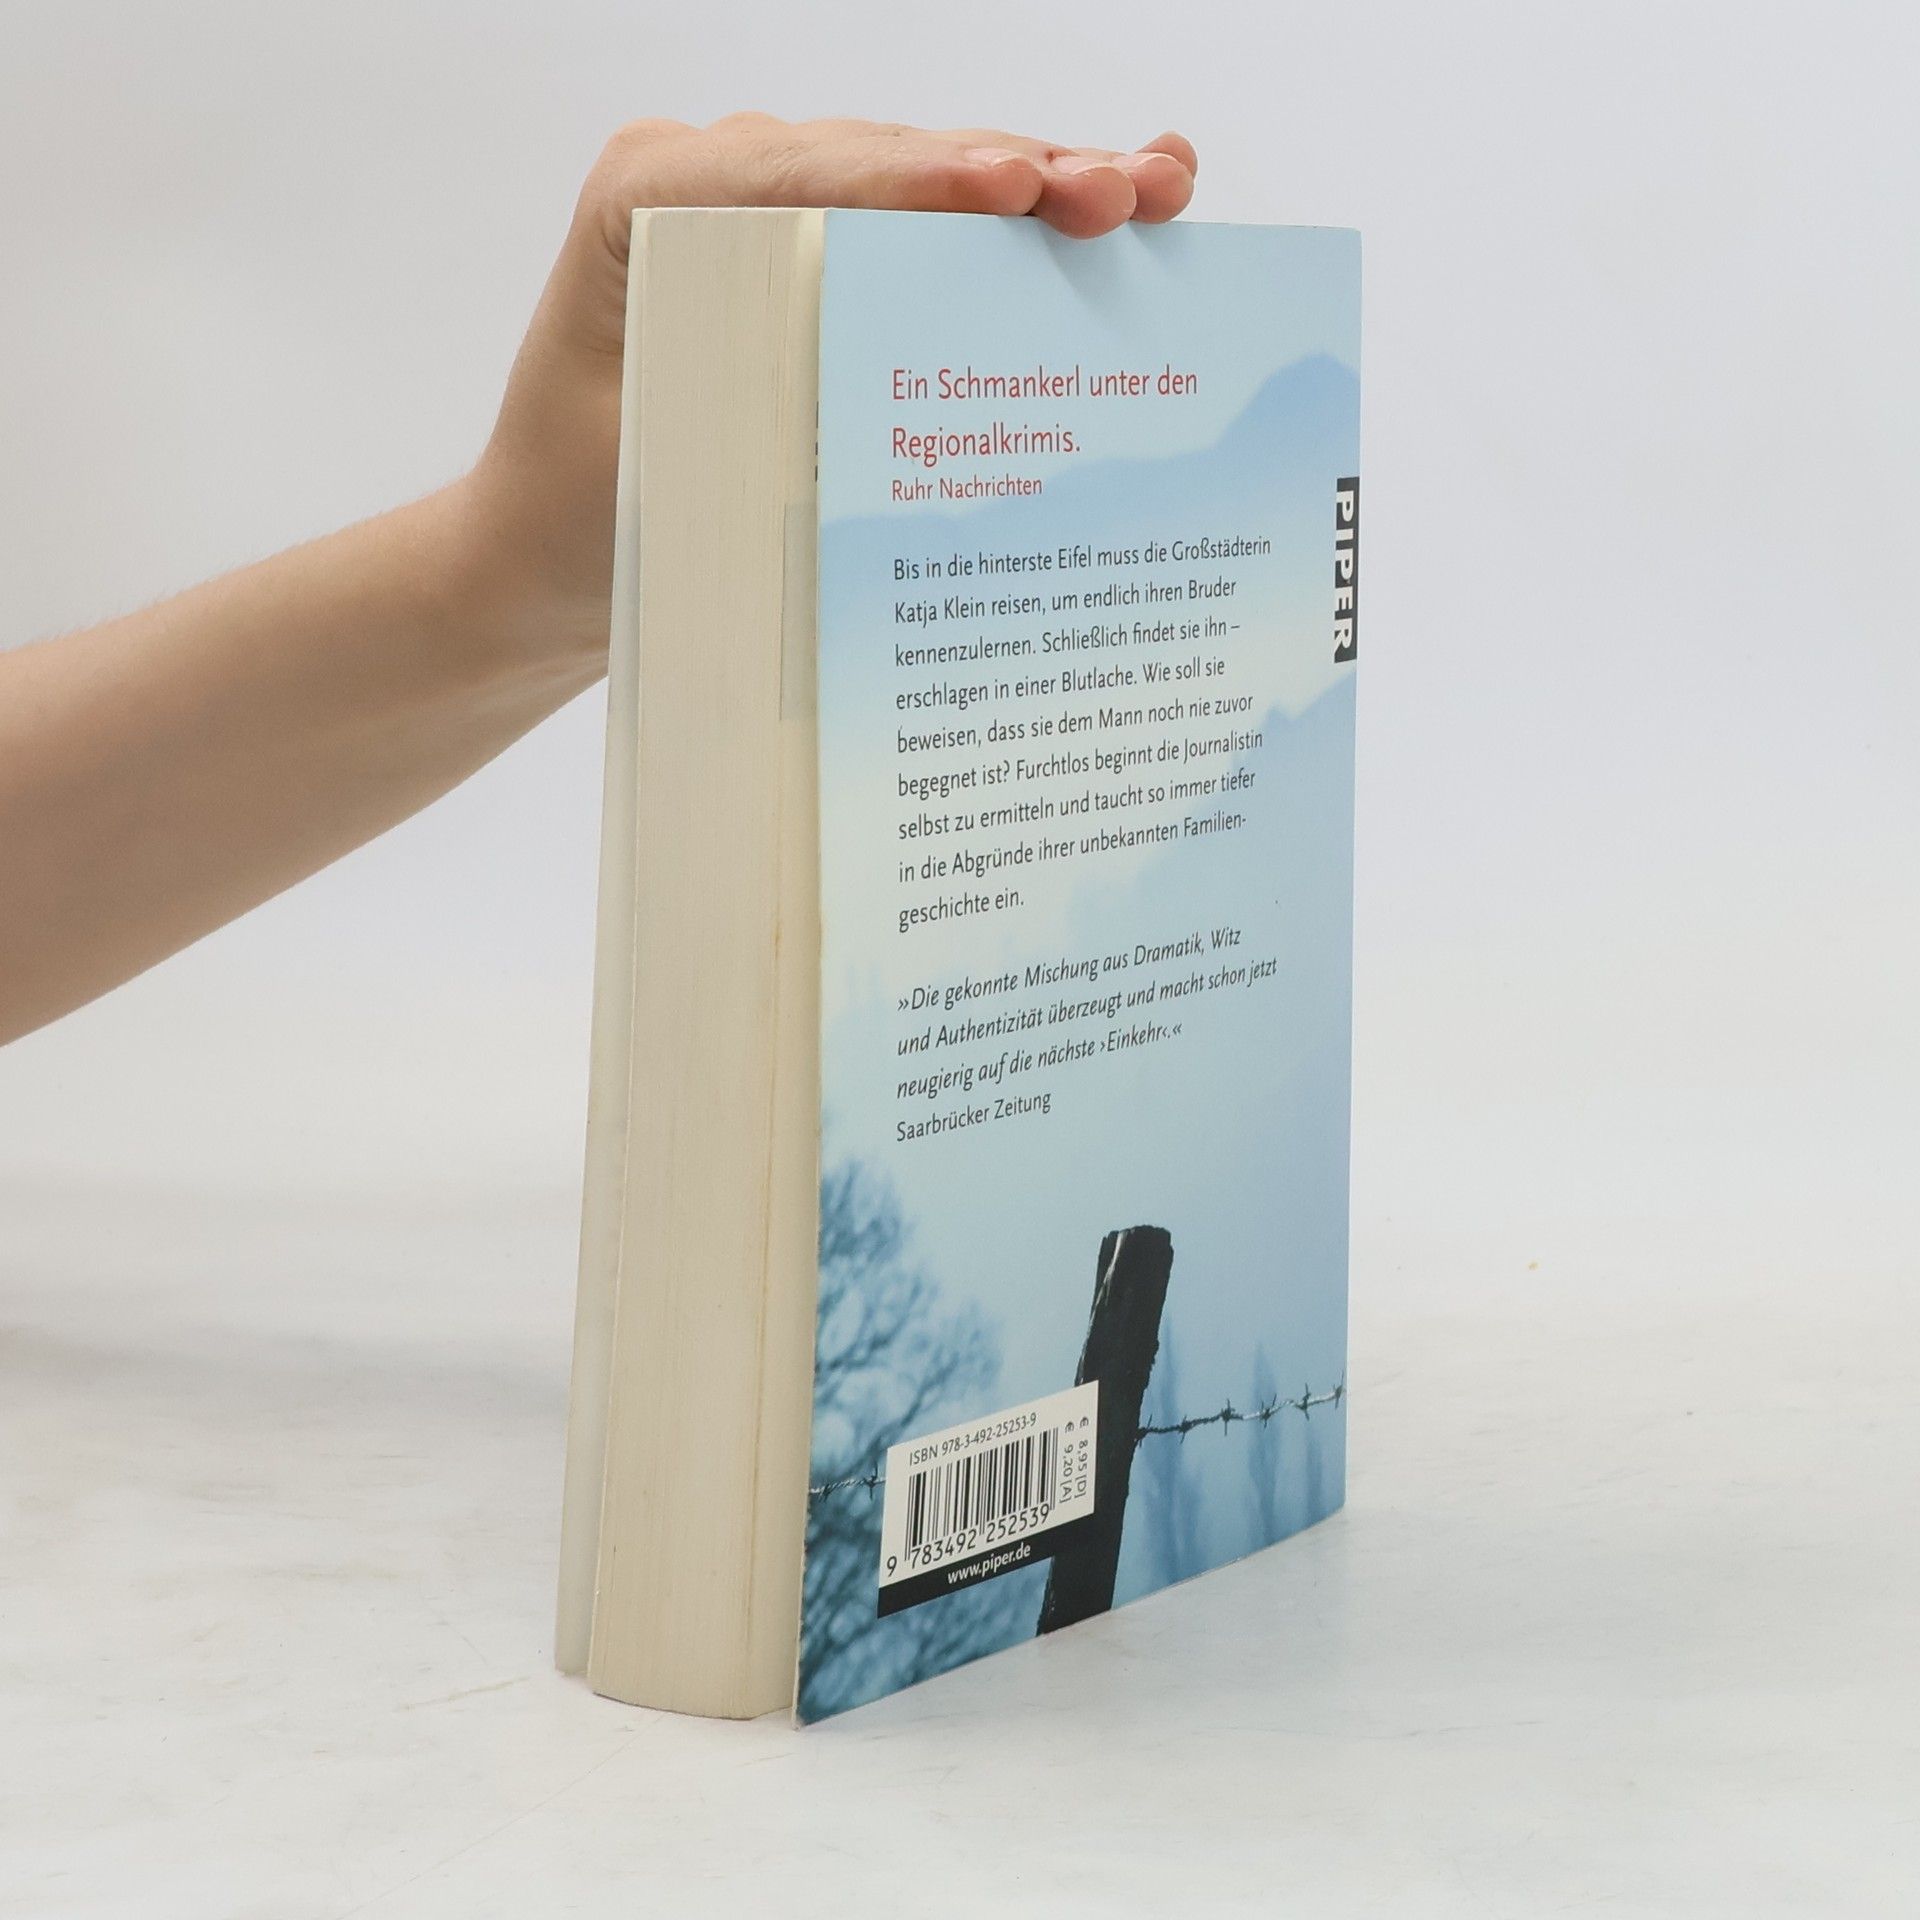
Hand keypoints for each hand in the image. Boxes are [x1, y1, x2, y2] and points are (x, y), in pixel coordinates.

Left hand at [461, 116, 1199, 671]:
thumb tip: (920, 411)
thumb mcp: (663, 475)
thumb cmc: (579, 525)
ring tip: (1154, 190)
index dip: (922, 182)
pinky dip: (1009, 237)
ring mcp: (765, 211)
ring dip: (1043, 191)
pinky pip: (917, 234)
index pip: (808, 176)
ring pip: (923, 187)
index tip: (1015, 192)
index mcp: (650, 200)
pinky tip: (1097, 216)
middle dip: (1020, 176)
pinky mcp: (808, 258)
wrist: (538, 563)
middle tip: (1129, 194)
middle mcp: (710, 181)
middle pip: (887, 164)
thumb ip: (765, 420)